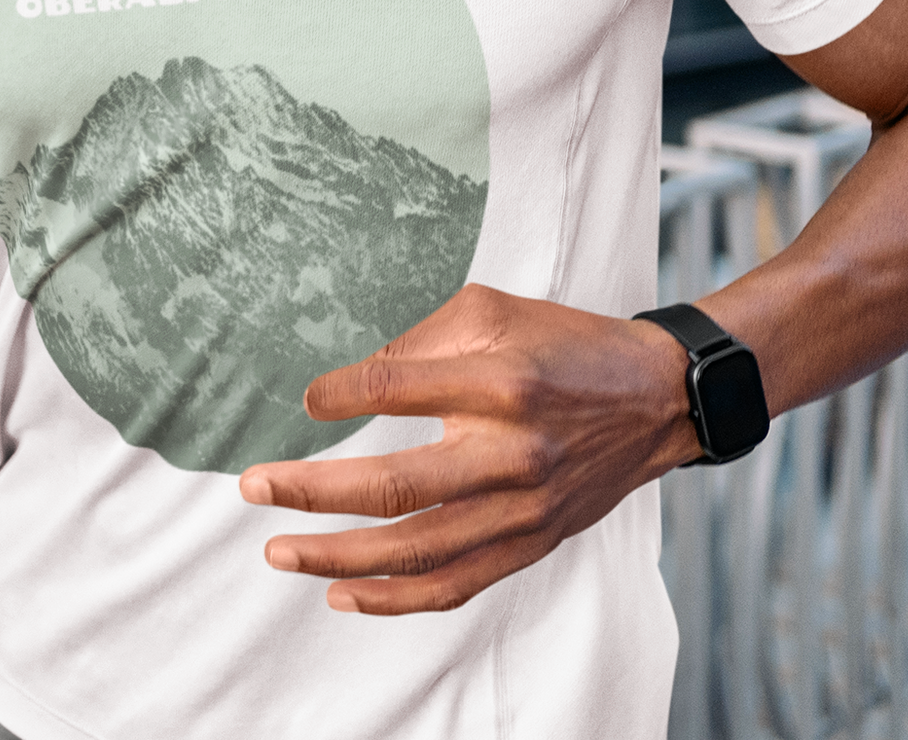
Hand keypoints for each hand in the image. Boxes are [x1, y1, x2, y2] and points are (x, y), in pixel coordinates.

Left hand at [238, 284, 696, 613]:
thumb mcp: (493, 310)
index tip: (305, 400)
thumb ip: (419, 341)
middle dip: (313, 491)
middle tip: (252, 486)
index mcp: (501, 380)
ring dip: (338, 556)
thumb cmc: (565, 344)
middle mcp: (511, 451)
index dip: (340, 395)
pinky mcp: (530, 545)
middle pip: (394, 485)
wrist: (655, 399)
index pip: (397, 389)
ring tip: (278, 549)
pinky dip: (394, 599)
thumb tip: (346, 383)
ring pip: (416, 550)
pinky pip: (453, 585)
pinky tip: (342, 593)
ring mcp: (522, 509)